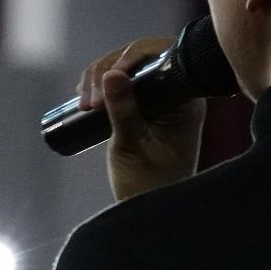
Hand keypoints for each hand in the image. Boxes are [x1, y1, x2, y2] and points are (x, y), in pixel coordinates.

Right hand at [77, 37, 205, 201]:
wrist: (150, 213)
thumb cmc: (148, 186)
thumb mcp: (131, 146)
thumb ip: (124, 110)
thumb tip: (112, 74)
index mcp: (187, 99)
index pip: (162, 56)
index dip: (131, 56)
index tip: (107, 78)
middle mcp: (178, 94)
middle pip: (141, 58)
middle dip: (108, 70)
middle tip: (88, 102)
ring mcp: (161, 101)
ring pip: (127, 69)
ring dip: (99, 79)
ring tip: (83, 107)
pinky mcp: (144, 109)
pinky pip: (122, 83)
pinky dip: (100, 85)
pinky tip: (86, 97)